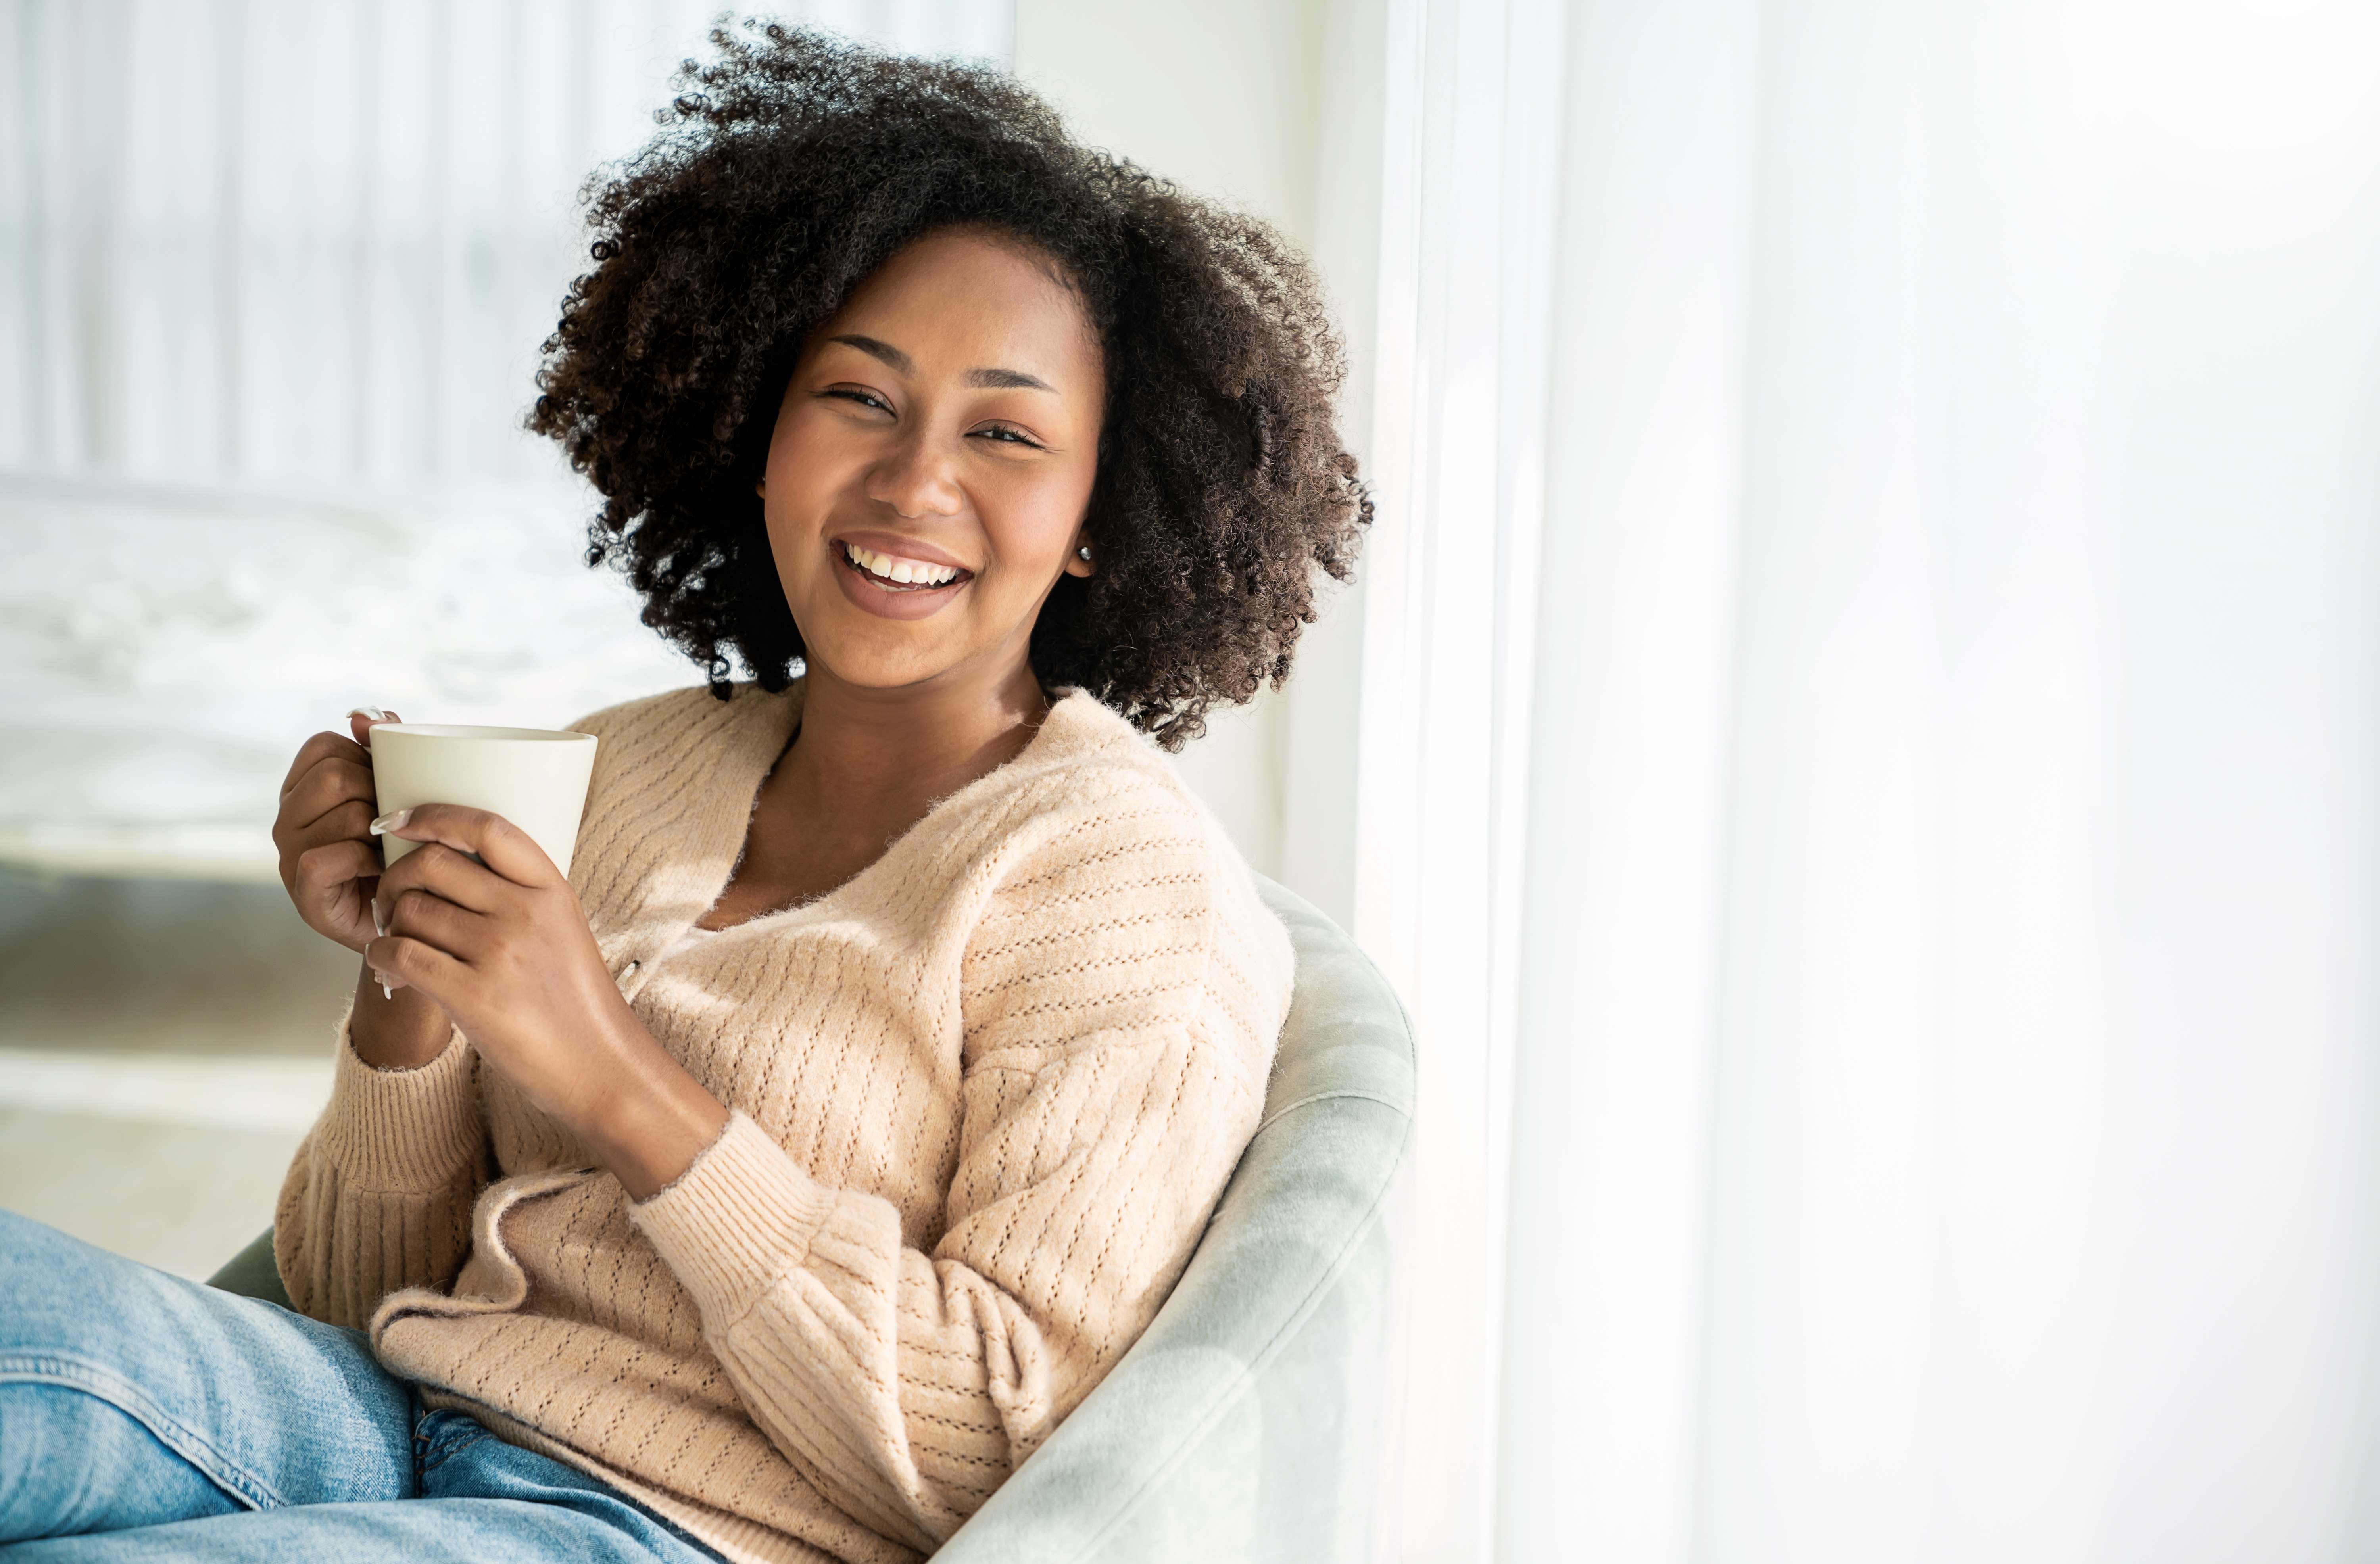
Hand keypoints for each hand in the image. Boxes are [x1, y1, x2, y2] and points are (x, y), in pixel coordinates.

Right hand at [273, 710, 401, 953]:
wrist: (413, 919)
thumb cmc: (406, 849)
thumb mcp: (400, 794)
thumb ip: (384, 750)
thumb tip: (366, 715)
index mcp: (303, 788)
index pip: (324, 746)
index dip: (365, 759)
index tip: (386, 786)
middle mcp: (287, 819)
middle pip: (336, 777)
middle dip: (379, 795)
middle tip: (394, 824)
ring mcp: (289, 856)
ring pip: (343, 817)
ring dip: (382, 833)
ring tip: (392, 849)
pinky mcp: (303, 893)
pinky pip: (327, 858)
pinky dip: (364, 862)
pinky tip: (380, 871)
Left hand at [366, 804, 728, 1196]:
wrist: (601, 1066)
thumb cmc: (575, 1002)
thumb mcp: (562, 930)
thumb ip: (517, 896)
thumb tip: (445, 868)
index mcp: (550, 890)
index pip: (486, 828)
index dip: (434, 814)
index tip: (399, 820)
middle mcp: (524, 912)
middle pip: (431, 863)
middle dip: (396, 878)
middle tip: (393, 903)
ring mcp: (499, 952)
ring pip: (410, 909)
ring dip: (389, 925)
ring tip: (399, 946)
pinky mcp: (472, 995)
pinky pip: (399, 954)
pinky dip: (381, 958)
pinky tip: (391, 971)